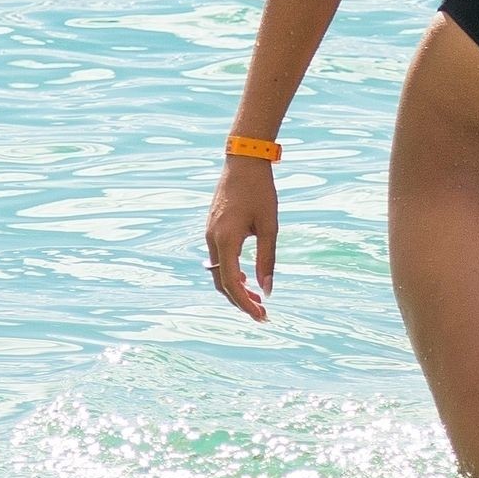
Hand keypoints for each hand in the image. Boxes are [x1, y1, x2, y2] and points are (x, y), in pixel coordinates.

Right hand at [205, 155, 278, 320]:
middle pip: (221, 283)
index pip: (231, 284)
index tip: (261, 315)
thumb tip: (267, 289)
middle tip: (261, 312)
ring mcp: (209, 234)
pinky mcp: (212, 229)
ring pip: (218, 272)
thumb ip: (267, 258)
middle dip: (240, 300)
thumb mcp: (269, 226)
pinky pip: (218, 259)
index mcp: (225, 241)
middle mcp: (212, 240)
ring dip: (235, 287)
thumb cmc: (260, 191)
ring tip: (256, 297)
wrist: (243, 162)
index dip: (245, 303)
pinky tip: (246, 277)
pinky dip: (231, 272)